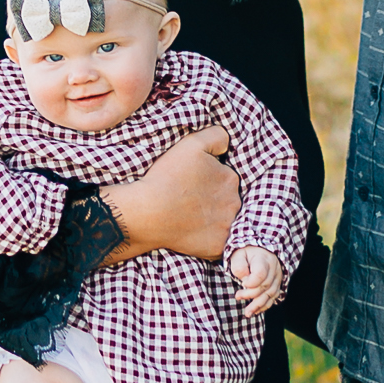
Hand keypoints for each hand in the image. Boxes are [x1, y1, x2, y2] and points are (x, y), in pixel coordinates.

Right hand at [101, 124, 237, 265]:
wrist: (148, 212)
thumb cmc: (168, 178)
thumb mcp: (192, 144)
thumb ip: (217, 136)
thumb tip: (228, 144)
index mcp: (230, 178)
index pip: (226, 177)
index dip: (209, 178)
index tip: (192, 182)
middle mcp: (235, 203)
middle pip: (228, 199)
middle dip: (214, 199)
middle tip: (189, 199)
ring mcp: (227, 227)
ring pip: (224, 220)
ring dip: (213, 218)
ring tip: (189, 216)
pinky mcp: (217, 246)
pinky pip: (219, 242)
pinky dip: (208, 238)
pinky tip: (192, 232)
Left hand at [228, 245, 286, 315]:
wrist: (260, 250)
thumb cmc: (246, 253)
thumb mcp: (238, 254)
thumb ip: (239, 266)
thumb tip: (244, 279)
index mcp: (263, 259)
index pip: (260, 274)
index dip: (251, 282)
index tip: (242, 284)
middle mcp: (273, 268)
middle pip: (264, 286)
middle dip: (250, 295)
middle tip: (237, 296)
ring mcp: (277, 277)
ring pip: (270, 294)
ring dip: (258, 305)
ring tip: (247, 313)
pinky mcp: (277, 284)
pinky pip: (274, 297)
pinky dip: (265, 306)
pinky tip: (256, 311)